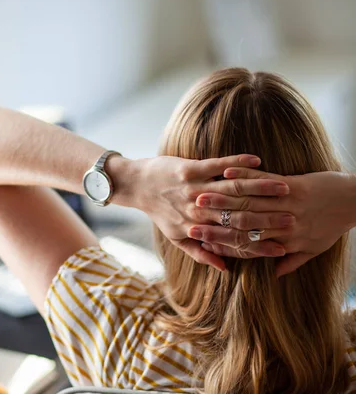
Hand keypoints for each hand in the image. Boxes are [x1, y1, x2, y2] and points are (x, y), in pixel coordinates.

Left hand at [132, 155, 293, 270]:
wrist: (137, 185)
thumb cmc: (160, 212)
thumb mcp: (176, 237)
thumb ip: (200, 254)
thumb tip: (225, 269)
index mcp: (195, 229)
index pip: (232, 240)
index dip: (256, 245)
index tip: (281, 248)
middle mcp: (196, 210)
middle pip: (237, 215)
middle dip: (266, 218)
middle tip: (293, 219)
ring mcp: (193, 188)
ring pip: (231, 189)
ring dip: (259, 188)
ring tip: (284, 190)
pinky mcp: (189, 168)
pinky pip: (217, 165)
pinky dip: (238, 163)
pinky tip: (257, 161)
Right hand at [191, 168, 355, 275]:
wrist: (355, 201)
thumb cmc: (333, 225)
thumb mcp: (314, 249)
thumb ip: (291, 262)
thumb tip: (273, 274)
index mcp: (285, 242)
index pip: (245, 244)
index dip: (221, 243)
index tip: (200, 241)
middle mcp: (282, 225)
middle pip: (241, 223)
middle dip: (214, 220)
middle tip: (191, 218)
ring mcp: (287, 203)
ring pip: (248, 201)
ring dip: (222, 196)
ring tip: (200, 194)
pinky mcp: (293, 185)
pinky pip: (263, 179)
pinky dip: (243, 174)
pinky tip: (226, 171)